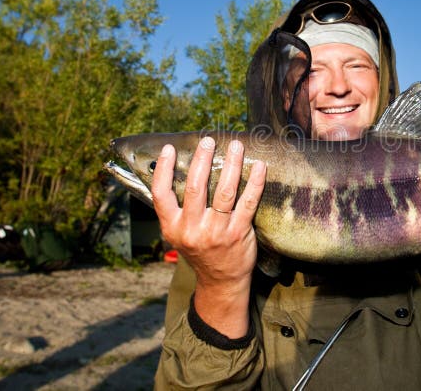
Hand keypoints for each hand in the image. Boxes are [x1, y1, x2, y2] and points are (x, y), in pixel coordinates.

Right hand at [151, 136, 265, 336]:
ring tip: (236, 146)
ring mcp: (217, 232)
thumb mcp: (179, 233)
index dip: (163, 170)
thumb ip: (177, 208)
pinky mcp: (239, 233)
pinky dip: (255, 182)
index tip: (168, 148)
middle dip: (202, 160)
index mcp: (172, 227)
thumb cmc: (200, 250)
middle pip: (195, 188)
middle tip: (208, 140)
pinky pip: (248, 202)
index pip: (161, 195)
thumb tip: (179, 170)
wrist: (220, 281)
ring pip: (225, 192)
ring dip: (232, 165)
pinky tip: (259, 167)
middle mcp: (192, 230)